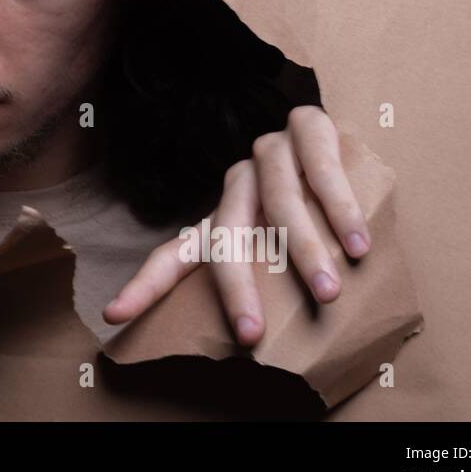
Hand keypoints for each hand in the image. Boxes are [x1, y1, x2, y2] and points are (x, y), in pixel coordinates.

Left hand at [102, 105, 369, 346]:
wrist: (338, 129)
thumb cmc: (311, 202)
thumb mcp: (279, 241)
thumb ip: (264, 277)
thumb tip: (259, 344)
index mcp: (222, 215)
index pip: (174, 253)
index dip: (144, 285)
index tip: (113, 316)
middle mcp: (237, 183)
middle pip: (226, 235)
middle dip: (235, 288)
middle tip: (252, 333)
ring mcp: (270, 151)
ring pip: (280, 203)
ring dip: (304, 251)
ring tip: (328, 293)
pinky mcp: (309, 127)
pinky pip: (322, 171)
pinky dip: (340, 210)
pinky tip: (357, 243)